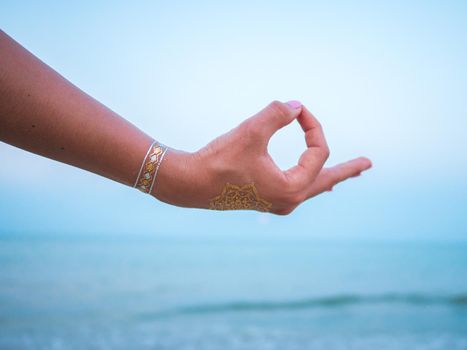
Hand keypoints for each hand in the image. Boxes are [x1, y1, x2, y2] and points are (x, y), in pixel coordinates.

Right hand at [153, 100, 371, 214]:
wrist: (191, 184)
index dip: (312, 126)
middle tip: (368, 164)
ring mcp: (277, 202)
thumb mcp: (251, 132)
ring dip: (328, 175)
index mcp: (291, 189)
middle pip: (325, 180)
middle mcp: (288, 200)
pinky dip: (309, 180)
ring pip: (311, 186)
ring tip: (347, 174)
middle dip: (346, 169)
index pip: (316, 152)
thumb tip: (296, 105)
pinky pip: (297, 189)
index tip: (297, 109)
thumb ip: (277, 114)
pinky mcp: (265, 199)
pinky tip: (314, 182)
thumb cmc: (220, 160)